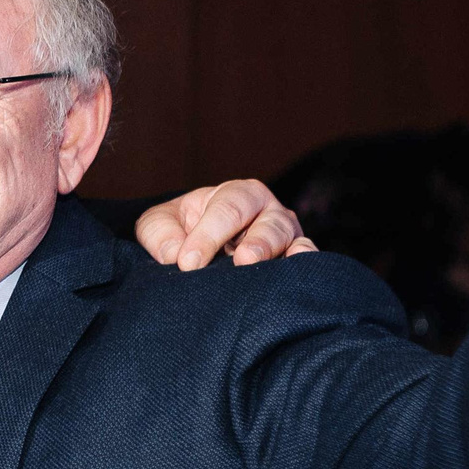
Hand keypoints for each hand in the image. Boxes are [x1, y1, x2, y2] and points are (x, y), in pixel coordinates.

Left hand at [137, 178, 318, 271]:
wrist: (202, 251)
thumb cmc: (183, 231)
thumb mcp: (161, 225)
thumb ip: (160, 234)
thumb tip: (175, 254)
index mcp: (237, 195)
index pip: (226, 210)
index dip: (208, 235)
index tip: (188, 263)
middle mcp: (267, 212)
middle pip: (267, 222)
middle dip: (254, 242)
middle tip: (240, 261)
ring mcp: (286, 236)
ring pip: (288, 240)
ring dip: (274, 255)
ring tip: (256, 267)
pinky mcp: (297, 260)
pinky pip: (308, 259)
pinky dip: (305, 264)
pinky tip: (296, 273)